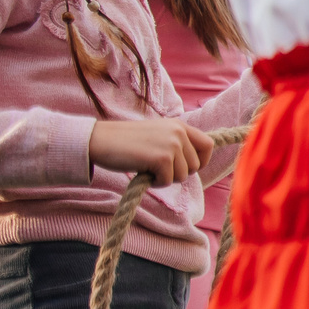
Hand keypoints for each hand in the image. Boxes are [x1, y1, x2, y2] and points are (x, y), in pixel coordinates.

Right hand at [89, 119, 213, 185]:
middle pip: (196, 166)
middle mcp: (179, 133)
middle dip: (178, 173)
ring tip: (148, 168)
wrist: (100, 140)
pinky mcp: (162, 158)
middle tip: (157, 168)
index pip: (208, 145)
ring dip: (166, 178)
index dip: (201, 161)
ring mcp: (172, 145)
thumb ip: (176, 143)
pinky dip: (157, 182)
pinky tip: (144, 173)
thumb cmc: (126, 142)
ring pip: (183, 175)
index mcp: (179, 126)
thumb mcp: (158, 135)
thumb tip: (198, 163)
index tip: (187, 167)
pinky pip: (169, 181)